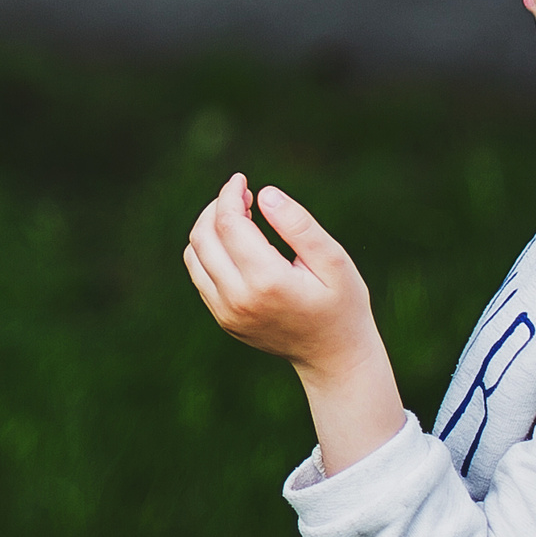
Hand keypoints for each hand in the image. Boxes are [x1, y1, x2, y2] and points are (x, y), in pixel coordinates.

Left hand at [184, 173, 406, 474]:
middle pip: (204, 236)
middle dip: (217, 207)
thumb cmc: (341, 303)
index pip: (228, 224)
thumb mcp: (333, 260)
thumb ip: (298, 225)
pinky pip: (199, 273)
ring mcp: (226, 312)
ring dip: (209, 227)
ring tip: (239, 216)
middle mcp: (238, 299)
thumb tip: (264, 193)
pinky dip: (209, 250)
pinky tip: (235, 242)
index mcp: (267, 282)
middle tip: (242, 196)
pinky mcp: (222, 319)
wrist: (334, 356)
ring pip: (194, 254)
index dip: (230, 195)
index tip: (242, 180)